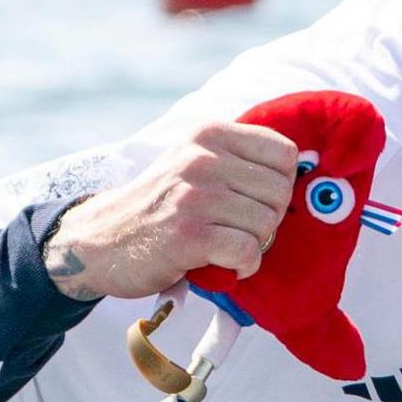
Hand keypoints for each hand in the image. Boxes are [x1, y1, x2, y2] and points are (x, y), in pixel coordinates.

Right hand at [42, 119, 299, 300]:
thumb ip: (239, 159)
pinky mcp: (188, 235)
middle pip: (280, 191)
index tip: (256, 199)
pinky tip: (226, 265)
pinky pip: (247, 251)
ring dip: (254, 244)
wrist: (100, 240)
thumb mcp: (194, 162)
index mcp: (209, 134)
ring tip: (226, 245)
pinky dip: (245, 266)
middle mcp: (202, 158)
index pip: (284, 152)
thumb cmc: (161, 205)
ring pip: (266, 223)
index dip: (281, 183)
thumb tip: (300, 170)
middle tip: (238, 229)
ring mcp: (194, 196)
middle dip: (268, 218)